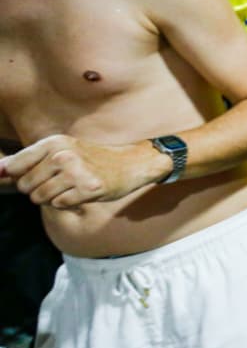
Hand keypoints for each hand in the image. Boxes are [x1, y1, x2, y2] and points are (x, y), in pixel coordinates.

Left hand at [0, 135, 163, 208]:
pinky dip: (66, 203)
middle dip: (36, 189)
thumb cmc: (91, 159)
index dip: (19, 177)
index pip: (14, 166)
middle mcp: (62, 155)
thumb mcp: (60, 150)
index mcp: (53, 143)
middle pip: (25, 185)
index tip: (32, 177)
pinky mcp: (88, 189)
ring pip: (40, 197)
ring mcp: (76, 172)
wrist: (131, 163)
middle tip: (57, 183)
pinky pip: (59, 204)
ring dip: (51, 198)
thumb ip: (27, 160)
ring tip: (68, 188)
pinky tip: (80, 193)